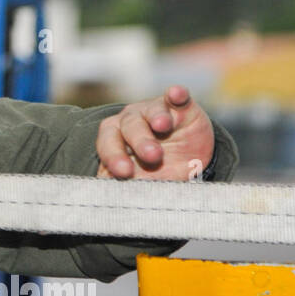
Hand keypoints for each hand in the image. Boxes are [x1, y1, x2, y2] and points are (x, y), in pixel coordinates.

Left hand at [95, 85, 213, 180]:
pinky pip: (177, 98)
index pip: (108, 145)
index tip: (123, 172)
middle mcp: (130, 121)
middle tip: (151, 156)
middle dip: (139, 141)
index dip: (114, 157)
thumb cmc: (154, 171)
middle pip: (129, 127)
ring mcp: (154, 111)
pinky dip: (177, 94)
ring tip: (162, 126)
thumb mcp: (142, 181)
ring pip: (152, 111)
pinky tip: (177, 94)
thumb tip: (114, 201)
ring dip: (157, 117)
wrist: (187, 160)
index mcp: (113, 139)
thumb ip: (129, 187)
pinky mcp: (181, 107)